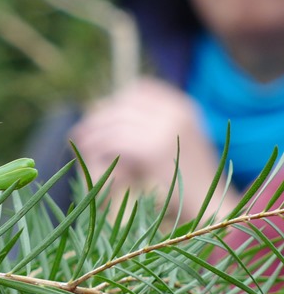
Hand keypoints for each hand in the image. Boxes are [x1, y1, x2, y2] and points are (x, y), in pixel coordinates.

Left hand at [70, 77, 238, 220]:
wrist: (213, 204)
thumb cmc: (191, 180)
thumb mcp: (177, 142)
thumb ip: (153, 126)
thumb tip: (113, 117)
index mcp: (183, 106)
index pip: (141, 89)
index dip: (116, 100)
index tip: (99, 113)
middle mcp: (175, 112)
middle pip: (124, 105)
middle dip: (99, 117)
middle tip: (81, 129)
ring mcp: (166, 129)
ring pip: (116, 123)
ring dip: (95, 132)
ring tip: (80, 142)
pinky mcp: (153, 150)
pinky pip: (116, 141)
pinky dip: (99, 146)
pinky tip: (89, 152)